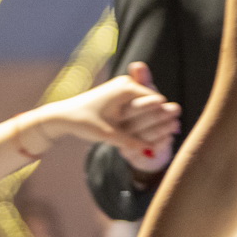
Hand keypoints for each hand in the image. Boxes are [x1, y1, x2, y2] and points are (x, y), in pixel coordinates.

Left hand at [33, 66, 179, 160]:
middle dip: (161, 116)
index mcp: (127, 88)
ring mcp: (122, 86)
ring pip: (144, 103)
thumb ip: (130, 142)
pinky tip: (149, 130)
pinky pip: (136, 103)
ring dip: (151, 117)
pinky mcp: (118, 93)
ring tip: (167, 132)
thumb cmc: (83, 122)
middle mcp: (126, 83)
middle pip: (151, 101)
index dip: (164, 116)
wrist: (62, 115)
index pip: (156, 100)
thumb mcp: (108, 134)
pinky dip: (141, 115)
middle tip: (175, 132)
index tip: (174, 131)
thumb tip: (151, 153)